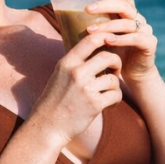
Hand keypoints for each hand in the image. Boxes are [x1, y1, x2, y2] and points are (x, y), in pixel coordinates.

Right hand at [29, 30, 122, 148]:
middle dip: (116, 63)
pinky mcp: (94, 104)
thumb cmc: (55, 100)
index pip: (90, 40)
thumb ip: (75, 62)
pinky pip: (116, 95)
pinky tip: (110, 104)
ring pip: (113, 79)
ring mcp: (86, 89)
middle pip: (108, 57)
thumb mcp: (60, 74)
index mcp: (67, 63)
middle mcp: (76, 73)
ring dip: (114, 86)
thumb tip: (94, 44)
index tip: (112, 41)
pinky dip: (116, 100)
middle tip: (114, 71)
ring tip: (108, 93)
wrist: (48, 126)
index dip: (105, 36)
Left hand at [85, 0, 158, 82]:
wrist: (133, 73)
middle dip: (105, 5)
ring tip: (90, 30)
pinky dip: (121, 39)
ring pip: (128, 23)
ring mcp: (146, 30)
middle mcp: (139, 19)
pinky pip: (136, 38)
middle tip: (87, 9)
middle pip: (125, 6)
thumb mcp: (105, 35)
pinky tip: (108, 41)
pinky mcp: (150, 43)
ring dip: (108, 25)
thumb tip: (70, 15)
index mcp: (129, 14)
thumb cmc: (115, 52)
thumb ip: (97, 24)